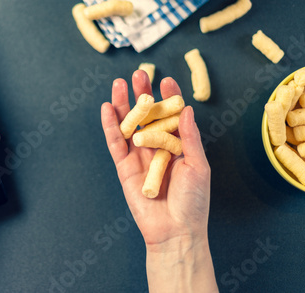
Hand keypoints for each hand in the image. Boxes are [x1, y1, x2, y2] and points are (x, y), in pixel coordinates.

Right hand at [101, 70, 210, 250]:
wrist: (175, 230)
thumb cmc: (193, 200)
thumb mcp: (198, 165)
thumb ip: (189, 137)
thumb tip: (187, 109)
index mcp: (177, 145)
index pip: (171, 116)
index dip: (168, 97)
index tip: (166, 80)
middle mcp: (156, 147)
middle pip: (147, 116)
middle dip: (142, 95)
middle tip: (138, 74)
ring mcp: (139, 156)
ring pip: (128, 125)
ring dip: (122, 105)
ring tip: (118, 84)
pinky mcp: (124, 167)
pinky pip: (115, 143)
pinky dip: (110, 126)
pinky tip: (106, 109)